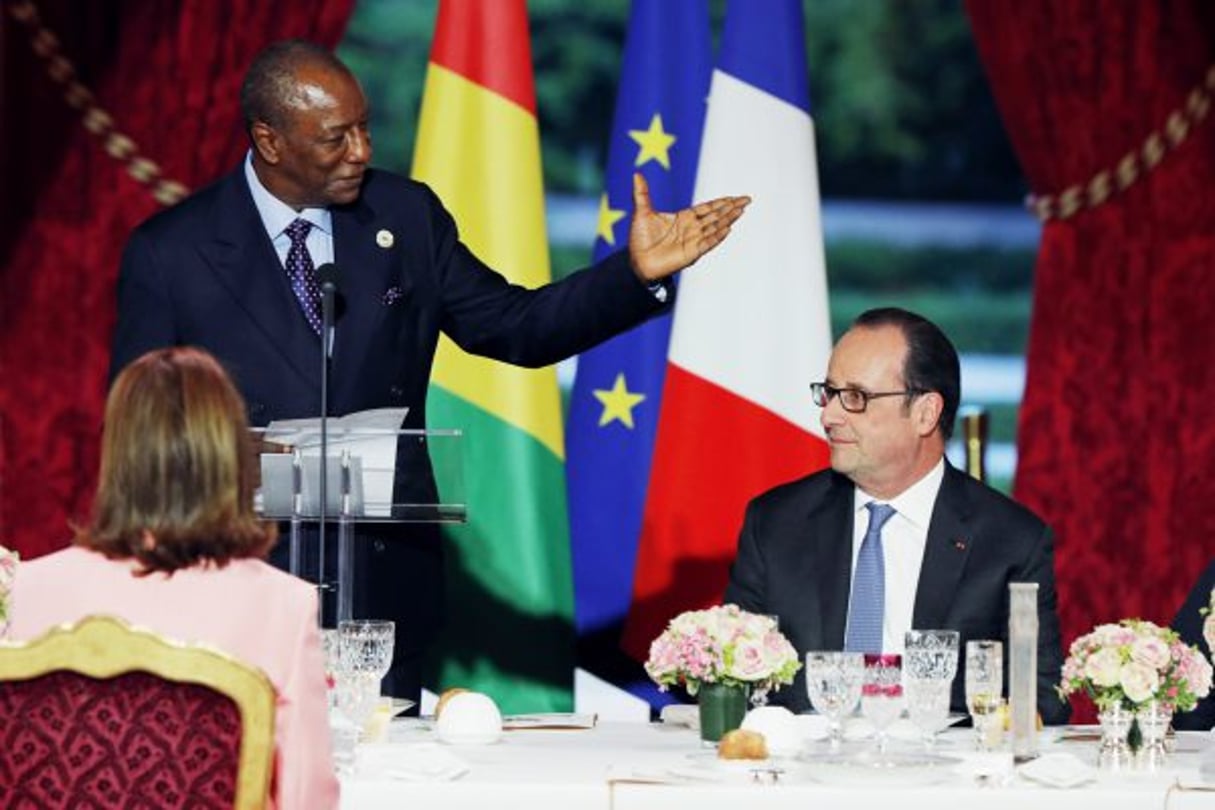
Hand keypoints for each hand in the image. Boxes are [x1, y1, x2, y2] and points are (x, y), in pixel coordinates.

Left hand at [627, 172, 750, 281]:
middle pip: (716, 216)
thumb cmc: (640, 240)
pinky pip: (708, 243)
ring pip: (715, 227)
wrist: (637, 262)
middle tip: (746, 200)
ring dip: (728, 219)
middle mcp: (692, 229)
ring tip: (741, 210)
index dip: (721, 202)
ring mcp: (693, 240)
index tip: (734, 197)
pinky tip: (728, 228)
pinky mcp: (691, 252)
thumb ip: (642, 193)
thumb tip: (637, 174)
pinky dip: (718, 236)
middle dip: (731, 207)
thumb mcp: (641, 212)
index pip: (707, 208)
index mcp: (684, 218)